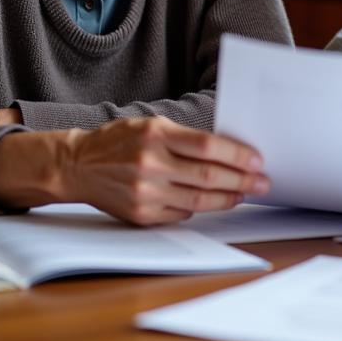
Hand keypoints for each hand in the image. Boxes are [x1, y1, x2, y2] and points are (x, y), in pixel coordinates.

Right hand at [0, 116, 269, 225]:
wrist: (77, 165)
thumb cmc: (119, 140)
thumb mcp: (150, 125)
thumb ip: (185, 138)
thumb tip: (227, 152)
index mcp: (155, 135)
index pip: (207, 146)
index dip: (237, 154)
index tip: (257, 160)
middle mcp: (150, 164)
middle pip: (208, 176)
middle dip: (242, 180)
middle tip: (263, 183)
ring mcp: (144, 192)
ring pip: (198, 201)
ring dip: (228, 199)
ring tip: (245, 194)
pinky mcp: (140, 214)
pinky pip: (181, 215)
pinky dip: (201, 209)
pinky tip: (216, 203)